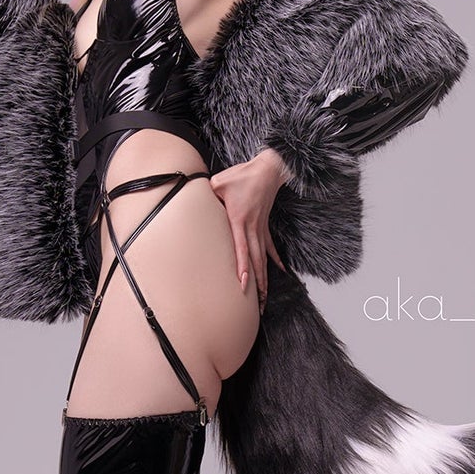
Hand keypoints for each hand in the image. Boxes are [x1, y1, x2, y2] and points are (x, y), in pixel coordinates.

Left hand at [207, 149, 289, 305]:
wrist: (268, 169)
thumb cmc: (242, 175)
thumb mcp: (219, 182)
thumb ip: (206, 193)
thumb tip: (194, 200)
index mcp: (239, 219)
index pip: (240, 248)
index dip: (242, 267)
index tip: (243, 283)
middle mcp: (252, 228)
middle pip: (255, 260)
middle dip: (257, 283)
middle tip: (258, 304)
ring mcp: (260, 228)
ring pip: (263, 258)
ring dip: (266, 278)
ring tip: (266, 297)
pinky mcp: (264, 225)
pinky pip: (270, 246)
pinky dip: (275, 259)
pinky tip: (280, 270)